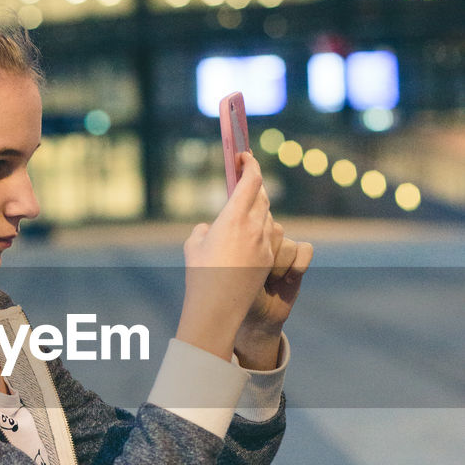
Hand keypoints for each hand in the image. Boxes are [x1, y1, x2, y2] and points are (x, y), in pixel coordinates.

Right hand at [177, 153, 277, 360]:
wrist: (218, 308)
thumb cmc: (200, 275)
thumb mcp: (193, 245)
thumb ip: (204, 229)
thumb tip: (211, 228)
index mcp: (233, 218)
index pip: (252, 181)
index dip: (251, 164)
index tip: (244, 156)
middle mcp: (254, 228)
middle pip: (263, 195)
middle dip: (254, 185)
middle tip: (244, 179)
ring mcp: (265, 244)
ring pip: (269, 216)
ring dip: (260, 209)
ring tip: (246, 209)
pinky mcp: (269, 259)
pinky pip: (271, 236)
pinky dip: (262, 229)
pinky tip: (250, 236)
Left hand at [234, 229, 313, 367]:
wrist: (256, 316)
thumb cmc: (235, 295)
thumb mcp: (226, 271)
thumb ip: (224, 247)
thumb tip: (206, 226)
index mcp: (244, 236)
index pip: (255, 220)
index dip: (255, 239)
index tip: (245, 262)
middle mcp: (264, 239)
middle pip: (274, 230)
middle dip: (265, 256)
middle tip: (256, 275)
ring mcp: (282, 248)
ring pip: (288, 244)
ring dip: (278, 267)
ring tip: (269, 282)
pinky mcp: (298, 259)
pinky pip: (305, 250)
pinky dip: (298, 265)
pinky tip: (287, 280)